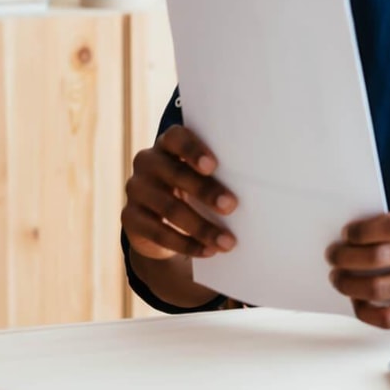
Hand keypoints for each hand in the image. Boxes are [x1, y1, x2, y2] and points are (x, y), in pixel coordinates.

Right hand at [122, 124, 237, 260]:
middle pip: (175, 174)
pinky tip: (208, 251)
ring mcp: (136, 189)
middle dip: (206, 191)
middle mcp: (148, 162)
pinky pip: (158, 232)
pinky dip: (186, 244)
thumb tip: (259, 190)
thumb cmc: (193, 186)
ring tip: (227, 242)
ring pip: (169, 207)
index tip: (213, 165)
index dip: (193, 150)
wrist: (158, 216)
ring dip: (201, 227)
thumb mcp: (202, 176)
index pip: (176, 137)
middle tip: (232, 206)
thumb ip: (220, 173)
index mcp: (168, 144)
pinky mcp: (130, 217)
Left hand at [327, 201, 389, 328]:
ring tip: (339, 279)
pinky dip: (365, 312)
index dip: (362, 230)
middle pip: (377, 257)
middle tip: (333, 257)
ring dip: (348, 284)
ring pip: (377, 288)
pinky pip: (389, 317)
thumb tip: (359, 230)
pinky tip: (358, 303)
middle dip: (345, 257)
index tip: (347, 234)